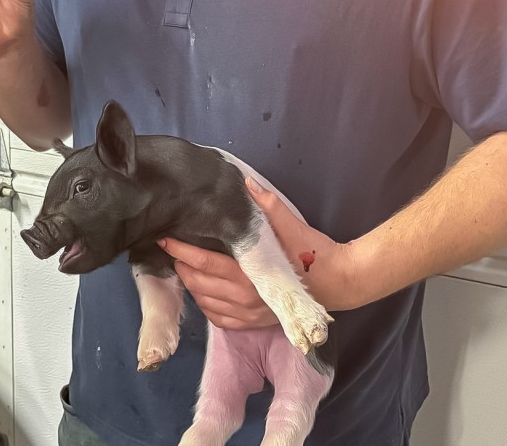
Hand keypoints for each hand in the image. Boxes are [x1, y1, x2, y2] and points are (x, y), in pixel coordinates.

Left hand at [159, 178, 362, 327]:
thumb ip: (267, 205)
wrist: (340, 282)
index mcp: (250, 275)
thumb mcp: (292, 225)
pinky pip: (220, 320)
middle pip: (199, 284)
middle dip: (181, 266)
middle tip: (173, 250)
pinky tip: (203, 292)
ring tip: (185, 267)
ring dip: (191, 285)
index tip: (165, 239)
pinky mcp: (255, 324)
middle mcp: (245, 299)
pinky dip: (206, 306)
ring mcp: (249, 315)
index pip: (204, 263)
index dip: (181, 251)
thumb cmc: (315, 252)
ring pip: (205, 303)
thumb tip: (246, 183)